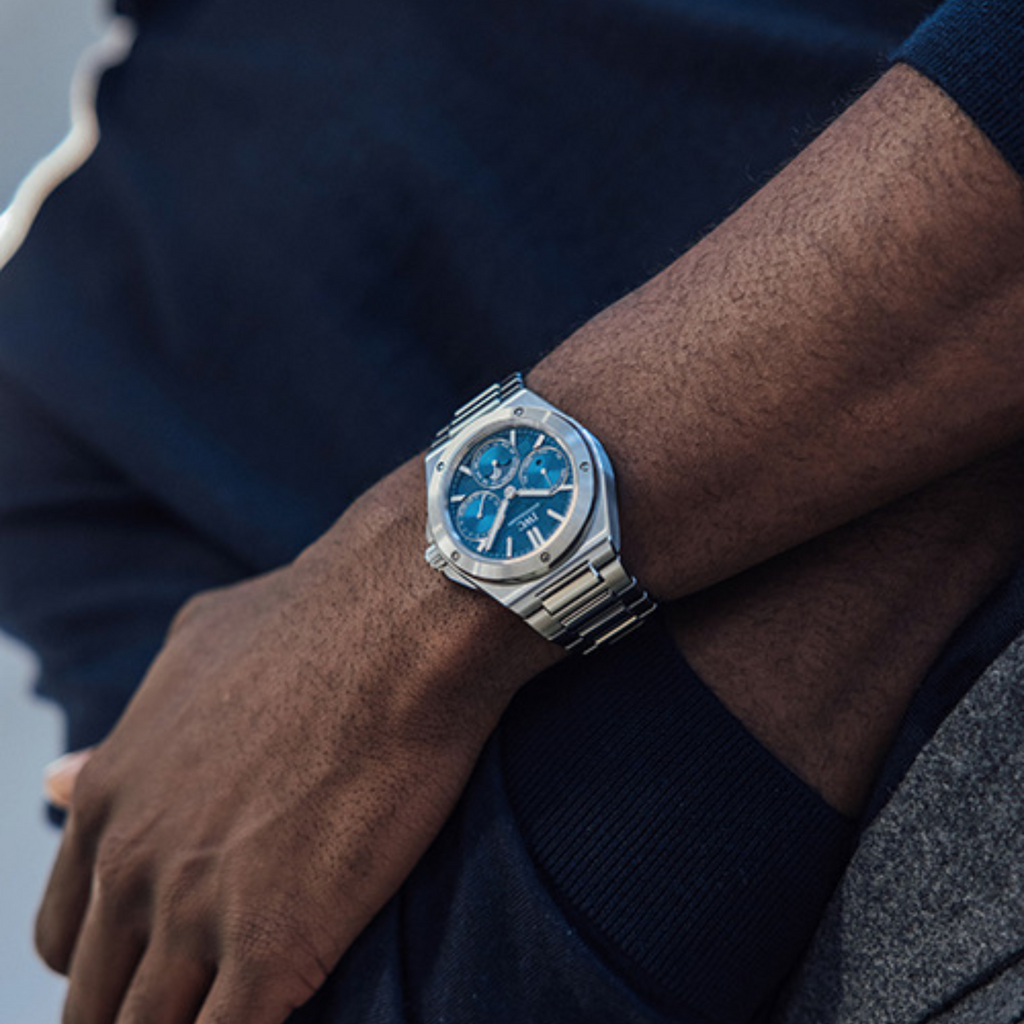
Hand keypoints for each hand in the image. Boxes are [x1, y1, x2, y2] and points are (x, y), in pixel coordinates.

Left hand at [35, 461, 557, 1023]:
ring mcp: (195, 911)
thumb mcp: (188, 654)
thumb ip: (122, 736)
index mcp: (108, 800)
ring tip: (236, 1004)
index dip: (110, 964)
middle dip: (139, 1016)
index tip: (156, 968)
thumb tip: (57, 776)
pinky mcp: (275, 943)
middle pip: (99, 1004)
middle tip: (197, 999)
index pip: (67, 936)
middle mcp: (132, 865)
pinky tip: (285, 1009)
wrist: (396, 621)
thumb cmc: (310, 620)